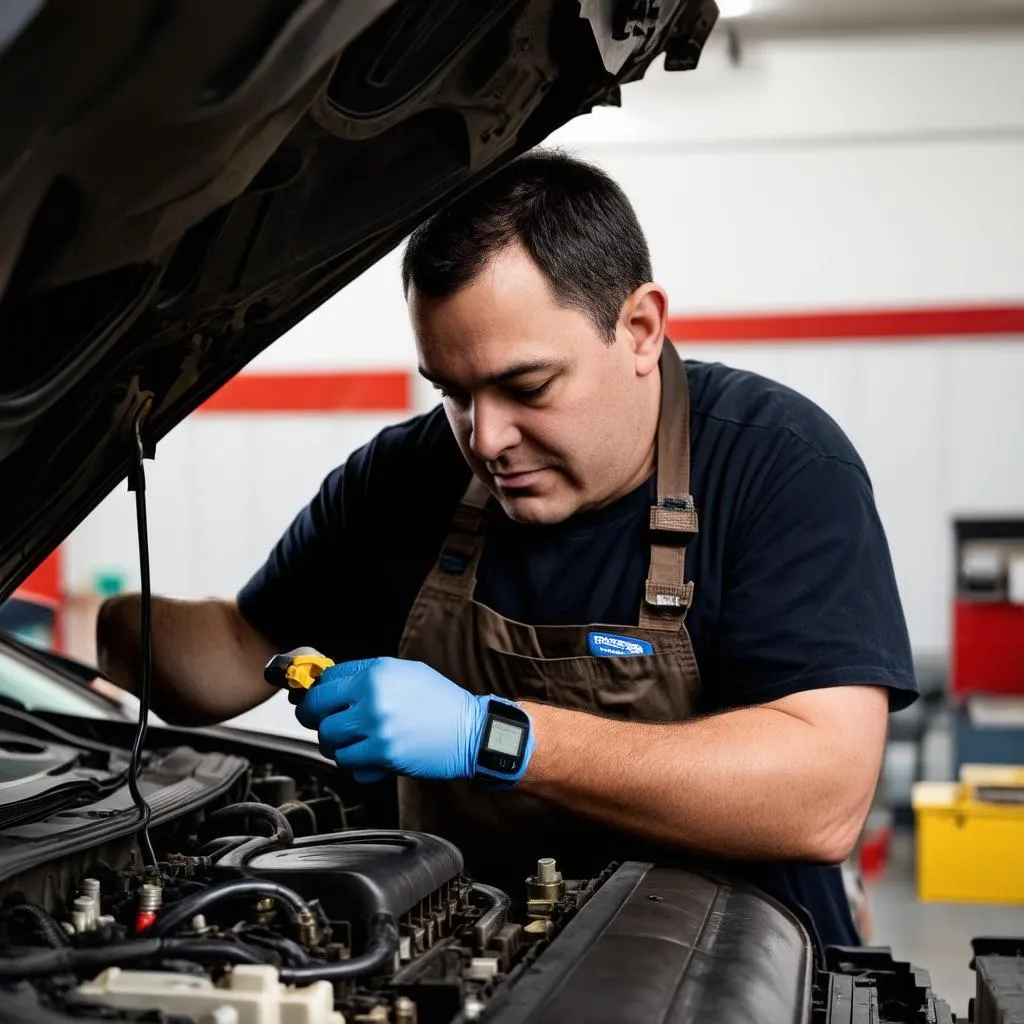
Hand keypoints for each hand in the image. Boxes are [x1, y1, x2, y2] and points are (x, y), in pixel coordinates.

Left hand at [295, 657, 489, 781]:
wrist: (470, 731)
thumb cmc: (440, 702)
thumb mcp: (405, 672)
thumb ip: (367, 676)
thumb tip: (332, 683)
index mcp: (376, 672)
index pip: (324, 681)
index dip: (316, 693)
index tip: (316, 701)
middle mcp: (373, 697)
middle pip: (316, 712)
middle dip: (317, 719)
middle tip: (327, 723)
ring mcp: (377, 727)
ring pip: (328, 741)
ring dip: (337, 744)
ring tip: (355, 741)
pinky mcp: (384, 754)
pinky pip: (347, 763)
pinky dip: (354, 763)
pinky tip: (370, 756)